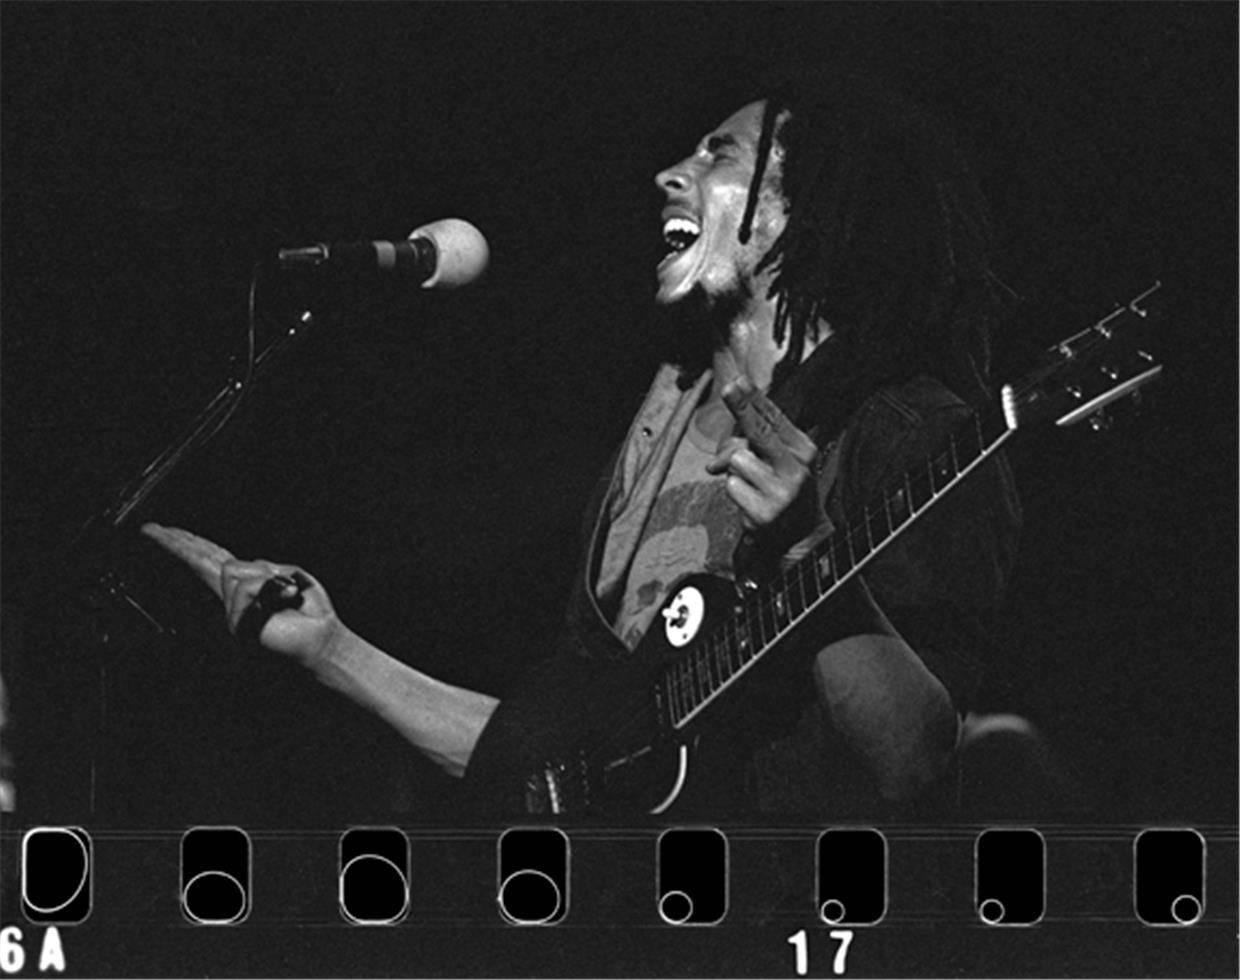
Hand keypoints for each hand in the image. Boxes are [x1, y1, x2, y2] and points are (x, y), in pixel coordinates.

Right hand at [141, 523, 341, 666]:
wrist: (322, 640)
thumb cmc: (310, 612)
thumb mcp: (288, 576)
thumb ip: (260, 568)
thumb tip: (235, 570)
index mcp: (245, 585)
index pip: (212, 558)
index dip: (187, 543)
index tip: (160, 531)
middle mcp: (232, 600)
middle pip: (203, 562)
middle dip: (178, 544)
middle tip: (152, 530)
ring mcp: (232, 614)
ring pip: (233, 570)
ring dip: (265, 574)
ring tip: (287, 592)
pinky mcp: (238, 624)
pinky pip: (248, 588)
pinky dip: (271, 587)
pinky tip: (286, 596)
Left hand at [706, 376, 816, 529]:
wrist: (801, 535)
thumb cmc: (783, 488)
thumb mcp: (779, 461)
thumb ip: (752, 446)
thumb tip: (716, 456)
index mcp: (802, 450)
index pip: (775, 419)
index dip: (754, 399)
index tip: (738, 381)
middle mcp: (796, 469)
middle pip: (760, 431)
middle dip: (742, 408)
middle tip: (728, 388)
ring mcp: (781, 492)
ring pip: (737, 460)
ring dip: (734, 470)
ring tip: (750, 483)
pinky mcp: (764, 514)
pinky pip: (731, 486)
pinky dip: (734, 491)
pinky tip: (750, 501)